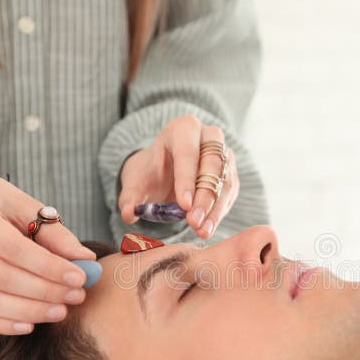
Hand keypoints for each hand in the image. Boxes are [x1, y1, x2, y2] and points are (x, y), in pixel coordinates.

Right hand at [0, 174, 95, 334]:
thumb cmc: (2, 207)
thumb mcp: (28, 208)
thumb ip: (56, 235)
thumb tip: (87, 261)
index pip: (12, 247)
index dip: (47, 266)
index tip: (79, 278)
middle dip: (43, 291)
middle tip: (76, 296)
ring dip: (27, 311)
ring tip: (61, 312)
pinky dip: (3, 324)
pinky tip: (31, 326)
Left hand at [117, 114, 239, 238]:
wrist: (165, 175)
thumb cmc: (151, 173)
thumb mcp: (136, 183)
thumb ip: (130, 198)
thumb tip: (129, 214)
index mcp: (182, 129)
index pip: (188, 151)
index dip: (187, 179)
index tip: (184, 205)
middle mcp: (209, 136)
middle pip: (212, 165)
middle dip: (204, 197)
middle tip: (193, 222)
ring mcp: (224, 155)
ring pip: (225, 181)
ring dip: (214, 209)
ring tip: (201, 230)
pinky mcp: (231, 175)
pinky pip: (230, 194)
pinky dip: (219, 213)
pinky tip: (207, 228)